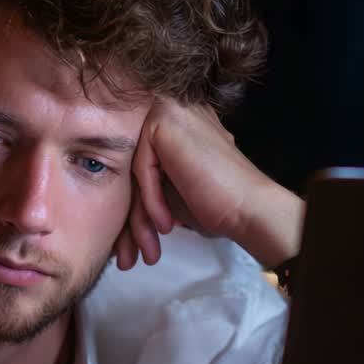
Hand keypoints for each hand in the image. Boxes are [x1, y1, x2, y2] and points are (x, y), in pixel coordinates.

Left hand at [113, 99, 302, 269]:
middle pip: (134, 168)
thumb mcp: (169, 191)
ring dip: (140, 217)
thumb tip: (115, 199)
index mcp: (176, 122)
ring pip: (135, 172)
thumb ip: (144, 182)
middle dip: (132, 217)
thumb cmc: (217, 204)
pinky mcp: (165, 121)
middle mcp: (172, 108)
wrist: (248, 209)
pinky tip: (166, 223)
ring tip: (147, 250)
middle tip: (131, 254)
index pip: (139, 166)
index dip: (136, 208)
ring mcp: (169, 110)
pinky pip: (142, 168)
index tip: (134, 243)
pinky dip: (152, 200)